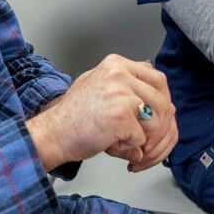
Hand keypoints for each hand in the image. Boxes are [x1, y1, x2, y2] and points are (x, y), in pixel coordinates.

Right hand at [25, 54, 176, 172]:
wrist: (51, 133)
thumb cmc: (71, 117)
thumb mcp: (98, 87)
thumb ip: (127, 87)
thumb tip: (159, 100)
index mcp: (116, 64)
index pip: (157, 79)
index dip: (162, 102)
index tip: (157, 117)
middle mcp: (119, 73)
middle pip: (162, 100)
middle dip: (160, 125)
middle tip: (147, 140)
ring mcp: (121, 92)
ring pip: (156, 122)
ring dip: (143, 139)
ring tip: (121, 141)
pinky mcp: (121, 114)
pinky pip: (141, 139)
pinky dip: (128, 149)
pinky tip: (110, 144)